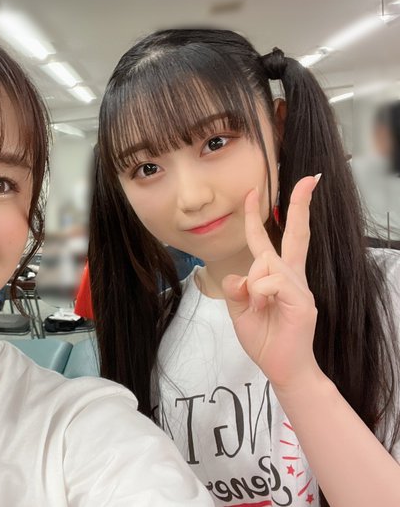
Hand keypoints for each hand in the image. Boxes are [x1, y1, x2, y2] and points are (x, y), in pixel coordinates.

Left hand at [222, 175, 321, 390]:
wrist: (282, 369)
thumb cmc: (264, 340)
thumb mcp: (240, 311)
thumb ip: (237, 290)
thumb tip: (238, 276)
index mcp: (278, 277)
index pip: (269, 241)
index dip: (259, 217)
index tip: (254, 192)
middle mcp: (292, 277)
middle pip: (296, 235)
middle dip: (300, 205)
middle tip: (309, 178)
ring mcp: (300, 287)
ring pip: (267, 262)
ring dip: (253, 282)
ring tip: (258, 305)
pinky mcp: (302, 301)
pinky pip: (271, 281)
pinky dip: (260, 292)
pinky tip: (265, 306)